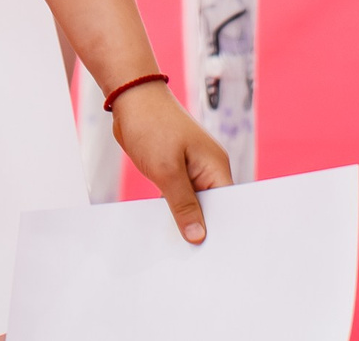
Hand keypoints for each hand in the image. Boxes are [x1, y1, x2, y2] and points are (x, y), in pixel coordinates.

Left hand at [112, 82, 231, 243]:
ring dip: (186, 220)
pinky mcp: (174, 168)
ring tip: (181, 252)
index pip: (229, 207)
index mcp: (216, 167)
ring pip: (193, 203)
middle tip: (197, 262)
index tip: (218, 258)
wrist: (130, 97)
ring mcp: (191, 168)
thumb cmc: (151, 126)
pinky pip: (178, 195)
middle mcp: (208, 169)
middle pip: (212, 208)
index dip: (223, 231)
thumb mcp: (167, 170)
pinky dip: (173, 209)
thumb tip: (198, 236)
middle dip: (204, 229)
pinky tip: (167, 229)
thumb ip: (183, 204)